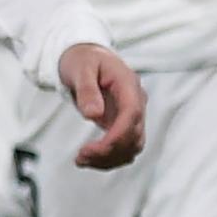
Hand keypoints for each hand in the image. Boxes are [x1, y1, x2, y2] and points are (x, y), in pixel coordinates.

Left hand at [57, 43, 145, 168]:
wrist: (85, 56)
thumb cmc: (82, 59)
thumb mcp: (80, 68)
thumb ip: (87, 90)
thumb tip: (93, 114)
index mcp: (128, 84)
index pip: (132, 114)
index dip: (118, 135)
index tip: (97, 149)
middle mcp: (135, 100)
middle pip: (134, 134)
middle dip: (110, 151)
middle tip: (81, 157)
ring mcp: (131, 114)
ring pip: (132, 145)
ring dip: (110, 158)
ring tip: (81, 160)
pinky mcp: (123, 123)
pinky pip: (123, 146)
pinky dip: (109, 156)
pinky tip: (89, 159)